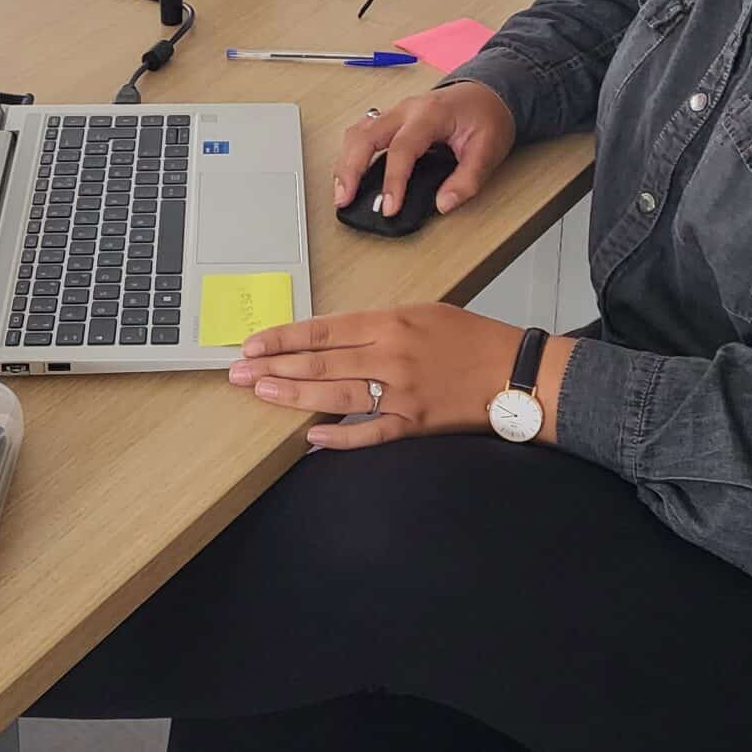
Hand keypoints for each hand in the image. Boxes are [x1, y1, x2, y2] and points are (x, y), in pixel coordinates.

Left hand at [231, 304, 532, 448]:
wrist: (515, 372)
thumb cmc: (471, 338)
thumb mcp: (423, 312)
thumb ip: (378, 323)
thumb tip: (331, 337)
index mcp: (391, 322)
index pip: (323, 330)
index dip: (283, 338)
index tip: (252, 343)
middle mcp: (391, 355)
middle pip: (319, 363)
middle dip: (273, 366)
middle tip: (237, 371)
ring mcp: (402, 393)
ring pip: (335, 396)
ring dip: (292, 396)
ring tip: (260, 392)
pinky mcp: (415, 424)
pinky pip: (369, 433)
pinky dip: (339, 437)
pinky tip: (311, 438)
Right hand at [333, 81, 515, 218]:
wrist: (487, 93)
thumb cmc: (486, 116)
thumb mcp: (489, 150)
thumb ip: (468, 179)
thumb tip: (444, 203)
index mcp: (431, 113)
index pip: (402, 148)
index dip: (393, 181)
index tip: (389, 208)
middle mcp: (407, 109)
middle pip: (366, 136)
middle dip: (350, 169)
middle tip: (344, 199)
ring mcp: (396, 112)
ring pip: (358, 132)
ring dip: (345, 162)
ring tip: (341, 191)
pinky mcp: (392, 119)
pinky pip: (362, 132)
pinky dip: (351, 153)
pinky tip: (348, 173)